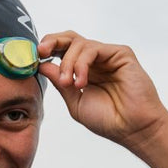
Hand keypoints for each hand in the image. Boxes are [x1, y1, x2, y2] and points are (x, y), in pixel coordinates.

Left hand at [38, 31, 167, 149]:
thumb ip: (59, 82)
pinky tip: (81, 81)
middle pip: (69, 39)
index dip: (47, 50)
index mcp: (84, 71)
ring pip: (79, 44)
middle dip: (52, 41)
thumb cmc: (108, 120)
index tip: (34, 58)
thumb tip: (41, 65)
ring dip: (68, 63)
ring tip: (68, 84)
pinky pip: (93, 48)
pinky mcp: (121, 53)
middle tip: (41, 52)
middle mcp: (96, 61)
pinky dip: (82, 63)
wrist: (133, 128)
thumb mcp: (75, 102)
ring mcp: (108, 56)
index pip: (62, 51)